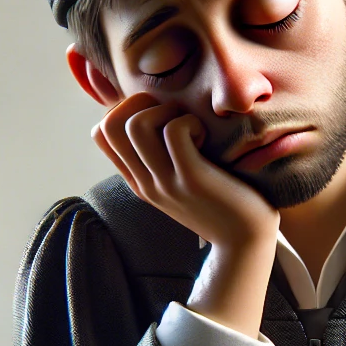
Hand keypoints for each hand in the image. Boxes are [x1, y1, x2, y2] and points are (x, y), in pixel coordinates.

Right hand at [92, 93, 278, 251]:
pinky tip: (205, 136)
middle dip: (140, 103)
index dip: (124, 110)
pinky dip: (190, 121)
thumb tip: (158, 119)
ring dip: (166, 111)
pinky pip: (175, 131)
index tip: (158, 116)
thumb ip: (162, 160)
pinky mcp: (191, 179)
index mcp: (138, 181)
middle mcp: (144, 182)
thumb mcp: (179, 183)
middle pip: (109, 125)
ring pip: (137, 125)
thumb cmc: (220, 204)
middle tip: (173, 115)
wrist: (245, 243)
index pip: (101, 134)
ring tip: (190, 126)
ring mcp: (165, 182)